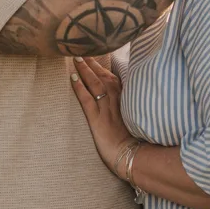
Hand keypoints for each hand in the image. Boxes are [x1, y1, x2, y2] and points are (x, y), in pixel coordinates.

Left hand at [70, 57, 133, 173]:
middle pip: (103, 77)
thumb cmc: (137, 143)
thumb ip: (130, 110)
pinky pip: (87, 100)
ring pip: (94, 84)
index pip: (113, 79)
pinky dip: (79, 88)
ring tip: (76, 59)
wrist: (134, 157)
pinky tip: (72, 78)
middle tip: (82, 51)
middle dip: (93, 63)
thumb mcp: (136, 122)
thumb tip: (123, 104)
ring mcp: (107, 110)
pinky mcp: (98, 120)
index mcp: (127, 101)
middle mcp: (117, 101)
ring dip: (85, 70)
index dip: (103, 67)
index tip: (95, 56)